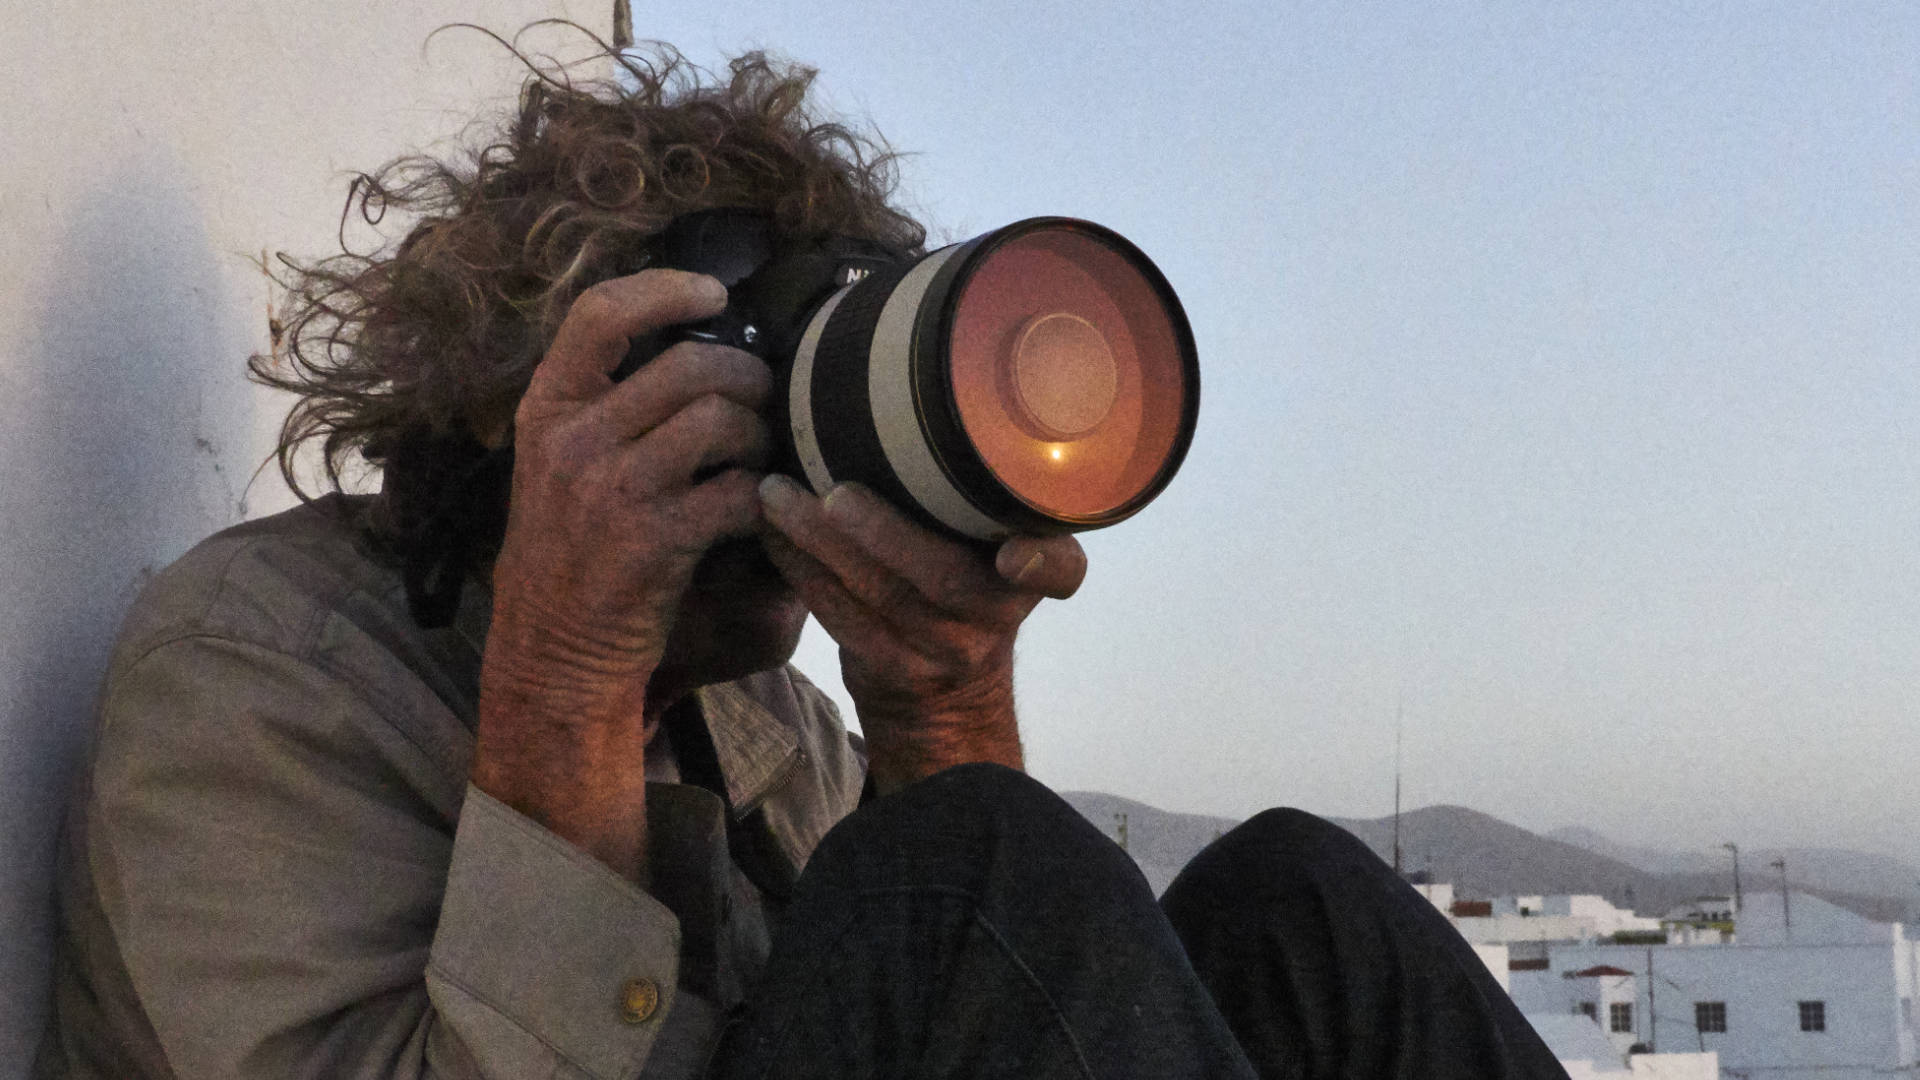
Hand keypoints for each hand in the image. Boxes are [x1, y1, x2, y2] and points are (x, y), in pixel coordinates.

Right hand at [473, 269, 770, 879]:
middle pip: (688, 365)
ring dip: (761, 435)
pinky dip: (764, 497)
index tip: (715, 293)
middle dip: (747, 377)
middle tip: (766, 401)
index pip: (599, 314)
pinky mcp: (652, 543)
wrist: (552, 654)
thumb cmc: (574, 552)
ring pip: (720, 420)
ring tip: (761, 458)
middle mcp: (571, 441)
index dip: (665, 290)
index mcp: (546, 409)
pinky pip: (737, 492)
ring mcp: (609, 491)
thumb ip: (608, 404)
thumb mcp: (560, 465)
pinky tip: (762, 510)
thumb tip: (698, 340)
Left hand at [756, 475, 1086, 795]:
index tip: (1014, 556)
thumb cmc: (965, 579)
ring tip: (777, 495)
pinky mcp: (890, 668)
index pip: (1059, 571)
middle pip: (943, 579)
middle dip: (884, 534)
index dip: (1041, 566)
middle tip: (833, 493)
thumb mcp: (996, 544)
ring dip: (819, 544)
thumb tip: (916, 386)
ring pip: (878, 597)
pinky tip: (770, 532)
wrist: (946, 689)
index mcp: (1030, 574)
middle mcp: (995, 615)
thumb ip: (980, 493)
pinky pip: (838, 617)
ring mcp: (942, 650)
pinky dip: (800, 570)